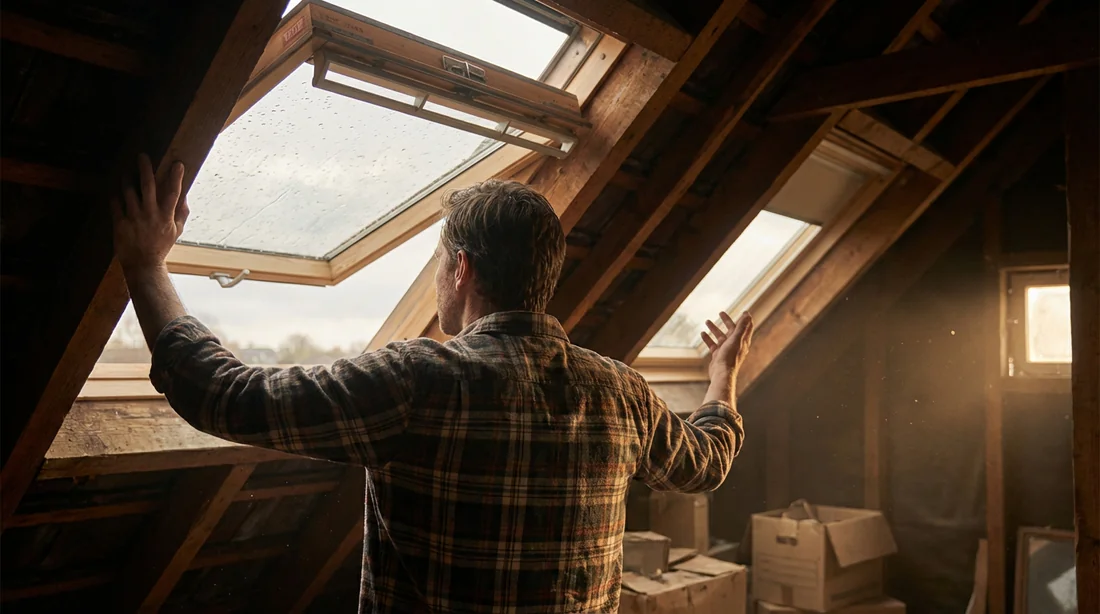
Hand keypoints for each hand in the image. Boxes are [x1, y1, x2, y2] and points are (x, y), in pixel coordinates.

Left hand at [111, 154, 188, 272]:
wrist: (143, 264)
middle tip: (143, 156)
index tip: (177, 164)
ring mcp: (134, 218)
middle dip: (145, 169)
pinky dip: (115, 194)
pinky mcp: (120, 223)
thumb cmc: (161, 246)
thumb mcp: (177, 230)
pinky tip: (116, 190)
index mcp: (166, 216)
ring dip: (127, 179)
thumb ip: (181, 212)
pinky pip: (115, 203)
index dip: (176, 177)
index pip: (173, 193)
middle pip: (148, 186)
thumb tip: (185, 195)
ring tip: (127, 172)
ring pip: (129, 191)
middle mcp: (150, 215)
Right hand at [701, 311, 753, 383]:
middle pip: (732, 330)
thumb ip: (741, 327)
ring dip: (714, 329)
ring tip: (707, 321)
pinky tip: (702, 333)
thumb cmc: (730, 357)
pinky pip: (713, 344)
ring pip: (720, 336)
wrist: (721, 373)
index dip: (745, 319)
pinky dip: (708, 339)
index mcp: (742, 341)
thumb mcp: (736, 339)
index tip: (744, 311)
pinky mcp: (718, 355)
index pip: (746, 327)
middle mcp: (735, 345)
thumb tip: (747, 315)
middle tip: (721, 313)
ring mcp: (726, 350)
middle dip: (726, 321)